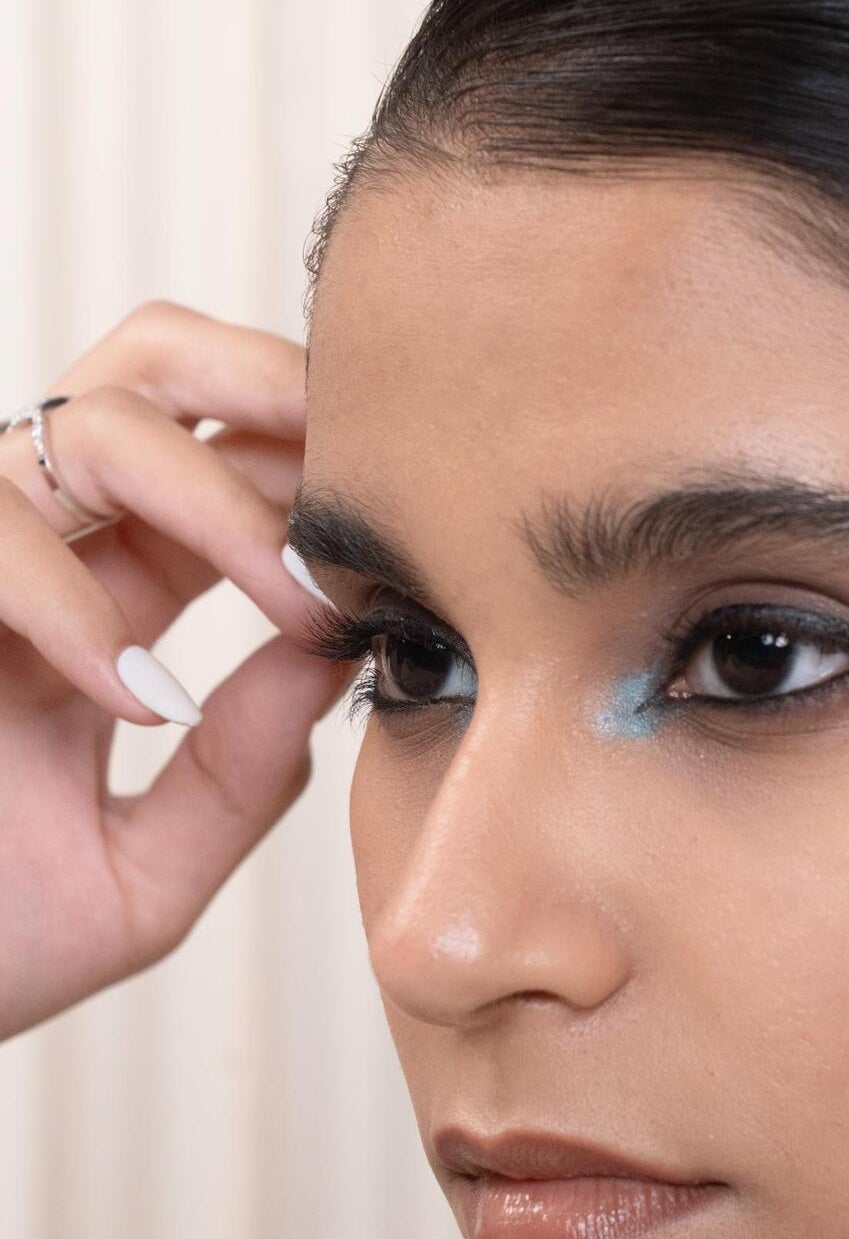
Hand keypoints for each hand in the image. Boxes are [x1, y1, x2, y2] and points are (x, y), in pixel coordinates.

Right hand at [0, 300, 354, 1040]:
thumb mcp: (142, 872)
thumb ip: (240, 774)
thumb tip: (336, 656)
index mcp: (111, 591)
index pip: (229, 460)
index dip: (323, 465)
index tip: (421, 514)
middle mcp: (38, 548)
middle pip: (158, 366)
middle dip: (279, 387)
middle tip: (374, 472)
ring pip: (98, 423)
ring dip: (223, 503)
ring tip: (299, 605)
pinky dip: (79, 606)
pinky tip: (140, 701)